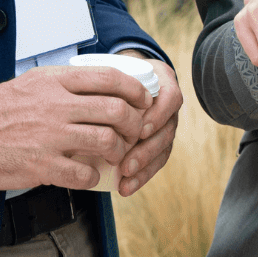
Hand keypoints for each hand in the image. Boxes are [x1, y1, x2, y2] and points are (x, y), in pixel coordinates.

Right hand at [0, 64, 152, 190]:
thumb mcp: (28, 84)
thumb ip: (62, 86)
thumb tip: (96, 92)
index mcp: (54, 81)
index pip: (111, 78)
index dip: (136, 90)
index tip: (143, 101)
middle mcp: (55, 105)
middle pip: (117, 110)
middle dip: (136, 125)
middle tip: (135, 134)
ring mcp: (48, 135)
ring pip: (106, 141)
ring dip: (118, 152)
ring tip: (114, 156)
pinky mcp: (39, 165)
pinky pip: (83, 173)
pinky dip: (93, 177)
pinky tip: (87, 175)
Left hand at [111, 61, 185, 195]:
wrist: (125, 76)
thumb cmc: (116, 74)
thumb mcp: (114, 68)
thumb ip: (108, 80)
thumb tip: (86, 99)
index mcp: (163, 82)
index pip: (170, 99)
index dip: (157, 116)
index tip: (140, 129)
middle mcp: (168, 105)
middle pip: (167, 129)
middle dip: (147, 149)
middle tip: (127, 163)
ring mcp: (165, 124)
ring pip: (163, 148)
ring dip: (144, 166)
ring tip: (125, 178)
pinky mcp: (159, 142)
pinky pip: (156, 161)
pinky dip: (142, 176)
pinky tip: (126, 187)